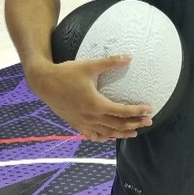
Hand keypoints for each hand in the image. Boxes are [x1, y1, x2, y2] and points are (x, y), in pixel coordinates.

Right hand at [29, 56, 153, 141]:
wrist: (44, 82)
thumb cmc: (66, 73)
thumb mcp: (89, 65)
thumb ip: (111, 62)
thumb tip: (129, 56)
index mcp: (96, 104)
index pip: (122, 111)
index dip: (137, 111)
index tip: (149, 109)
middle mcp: (91, 117)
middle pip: (118, 125)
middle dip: (135, 123)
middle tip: (148, 121)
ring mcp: (83, 122)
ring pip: (107, 133)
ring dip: (122, 134)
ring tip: (134, 133)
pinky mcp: (76, 124)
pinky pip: (92, 135)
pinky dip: (103, 137)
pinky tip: (110, 136)